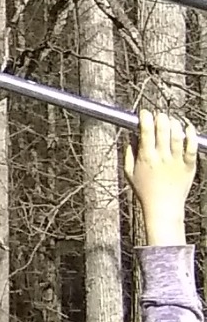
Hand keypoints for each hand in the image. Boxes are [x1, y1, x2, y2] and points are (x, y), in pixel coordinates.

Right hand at [127, 102, 197, 246]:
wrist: (163, 208)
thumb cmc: (145, 192)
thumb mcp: (129, 173)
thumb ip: (128, 153)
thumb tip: (130, 136)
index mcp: (146, 157)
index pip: (146, 130)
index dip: (145, 117)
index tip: (145, 113)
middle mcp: (162, 157)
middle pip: (162, 128)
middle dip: (160, 117)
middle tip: (159, 115)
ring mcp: (176, 160)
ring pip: (177, 134)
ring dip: (174, 123)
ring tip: (171, 120)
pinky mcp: (189, 165)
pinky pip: (192, 146)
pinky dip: (191, 134)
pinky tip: (188, 127)